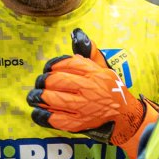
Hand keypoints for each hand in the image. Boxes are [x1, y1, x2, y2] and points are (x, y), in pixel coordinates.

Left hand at [28, 29, 157, 157]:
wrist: (124, 114)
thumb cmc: (111, 89)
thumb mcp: (104, 68)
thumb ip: (90, 53)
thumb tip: (78, 34)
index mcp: (94, 73)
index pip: (67, 64)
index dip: (52, 65)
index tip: (48, 69)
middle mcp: (89, 89)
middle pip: (57, 81)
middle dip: (43, 81)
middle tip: (39, 83)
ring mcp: (84, 107)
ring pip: (54, 99)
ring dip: (38, 97)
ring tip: (34, 96)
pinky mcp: (79, 123)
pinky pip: (56, 119)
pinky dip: (42, 116)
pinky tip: (37, 112)